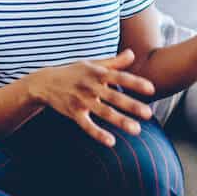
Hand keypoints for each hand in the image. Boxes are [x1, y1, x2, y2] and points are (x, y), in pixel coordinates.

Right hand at [33, 50, 155, 146]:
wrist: (45, 82)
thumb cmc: (73, 72)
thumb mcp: (92, 64)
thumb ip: (114, 62)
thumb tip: (132, 53)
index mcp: (98, 73)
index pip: (120, 77)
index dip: (136, 83)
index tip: (152, 89)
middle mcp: (91, 86)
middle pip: (114, 97)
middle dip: (131, 105)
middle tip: (149, 113)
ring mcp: (82, 100)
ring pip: (103, 112)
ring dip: (120, 121)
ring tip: (136, 130)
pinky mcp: (74, 113)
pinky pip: (87, 125)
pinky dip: (98, 134)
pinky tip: (111, 142)